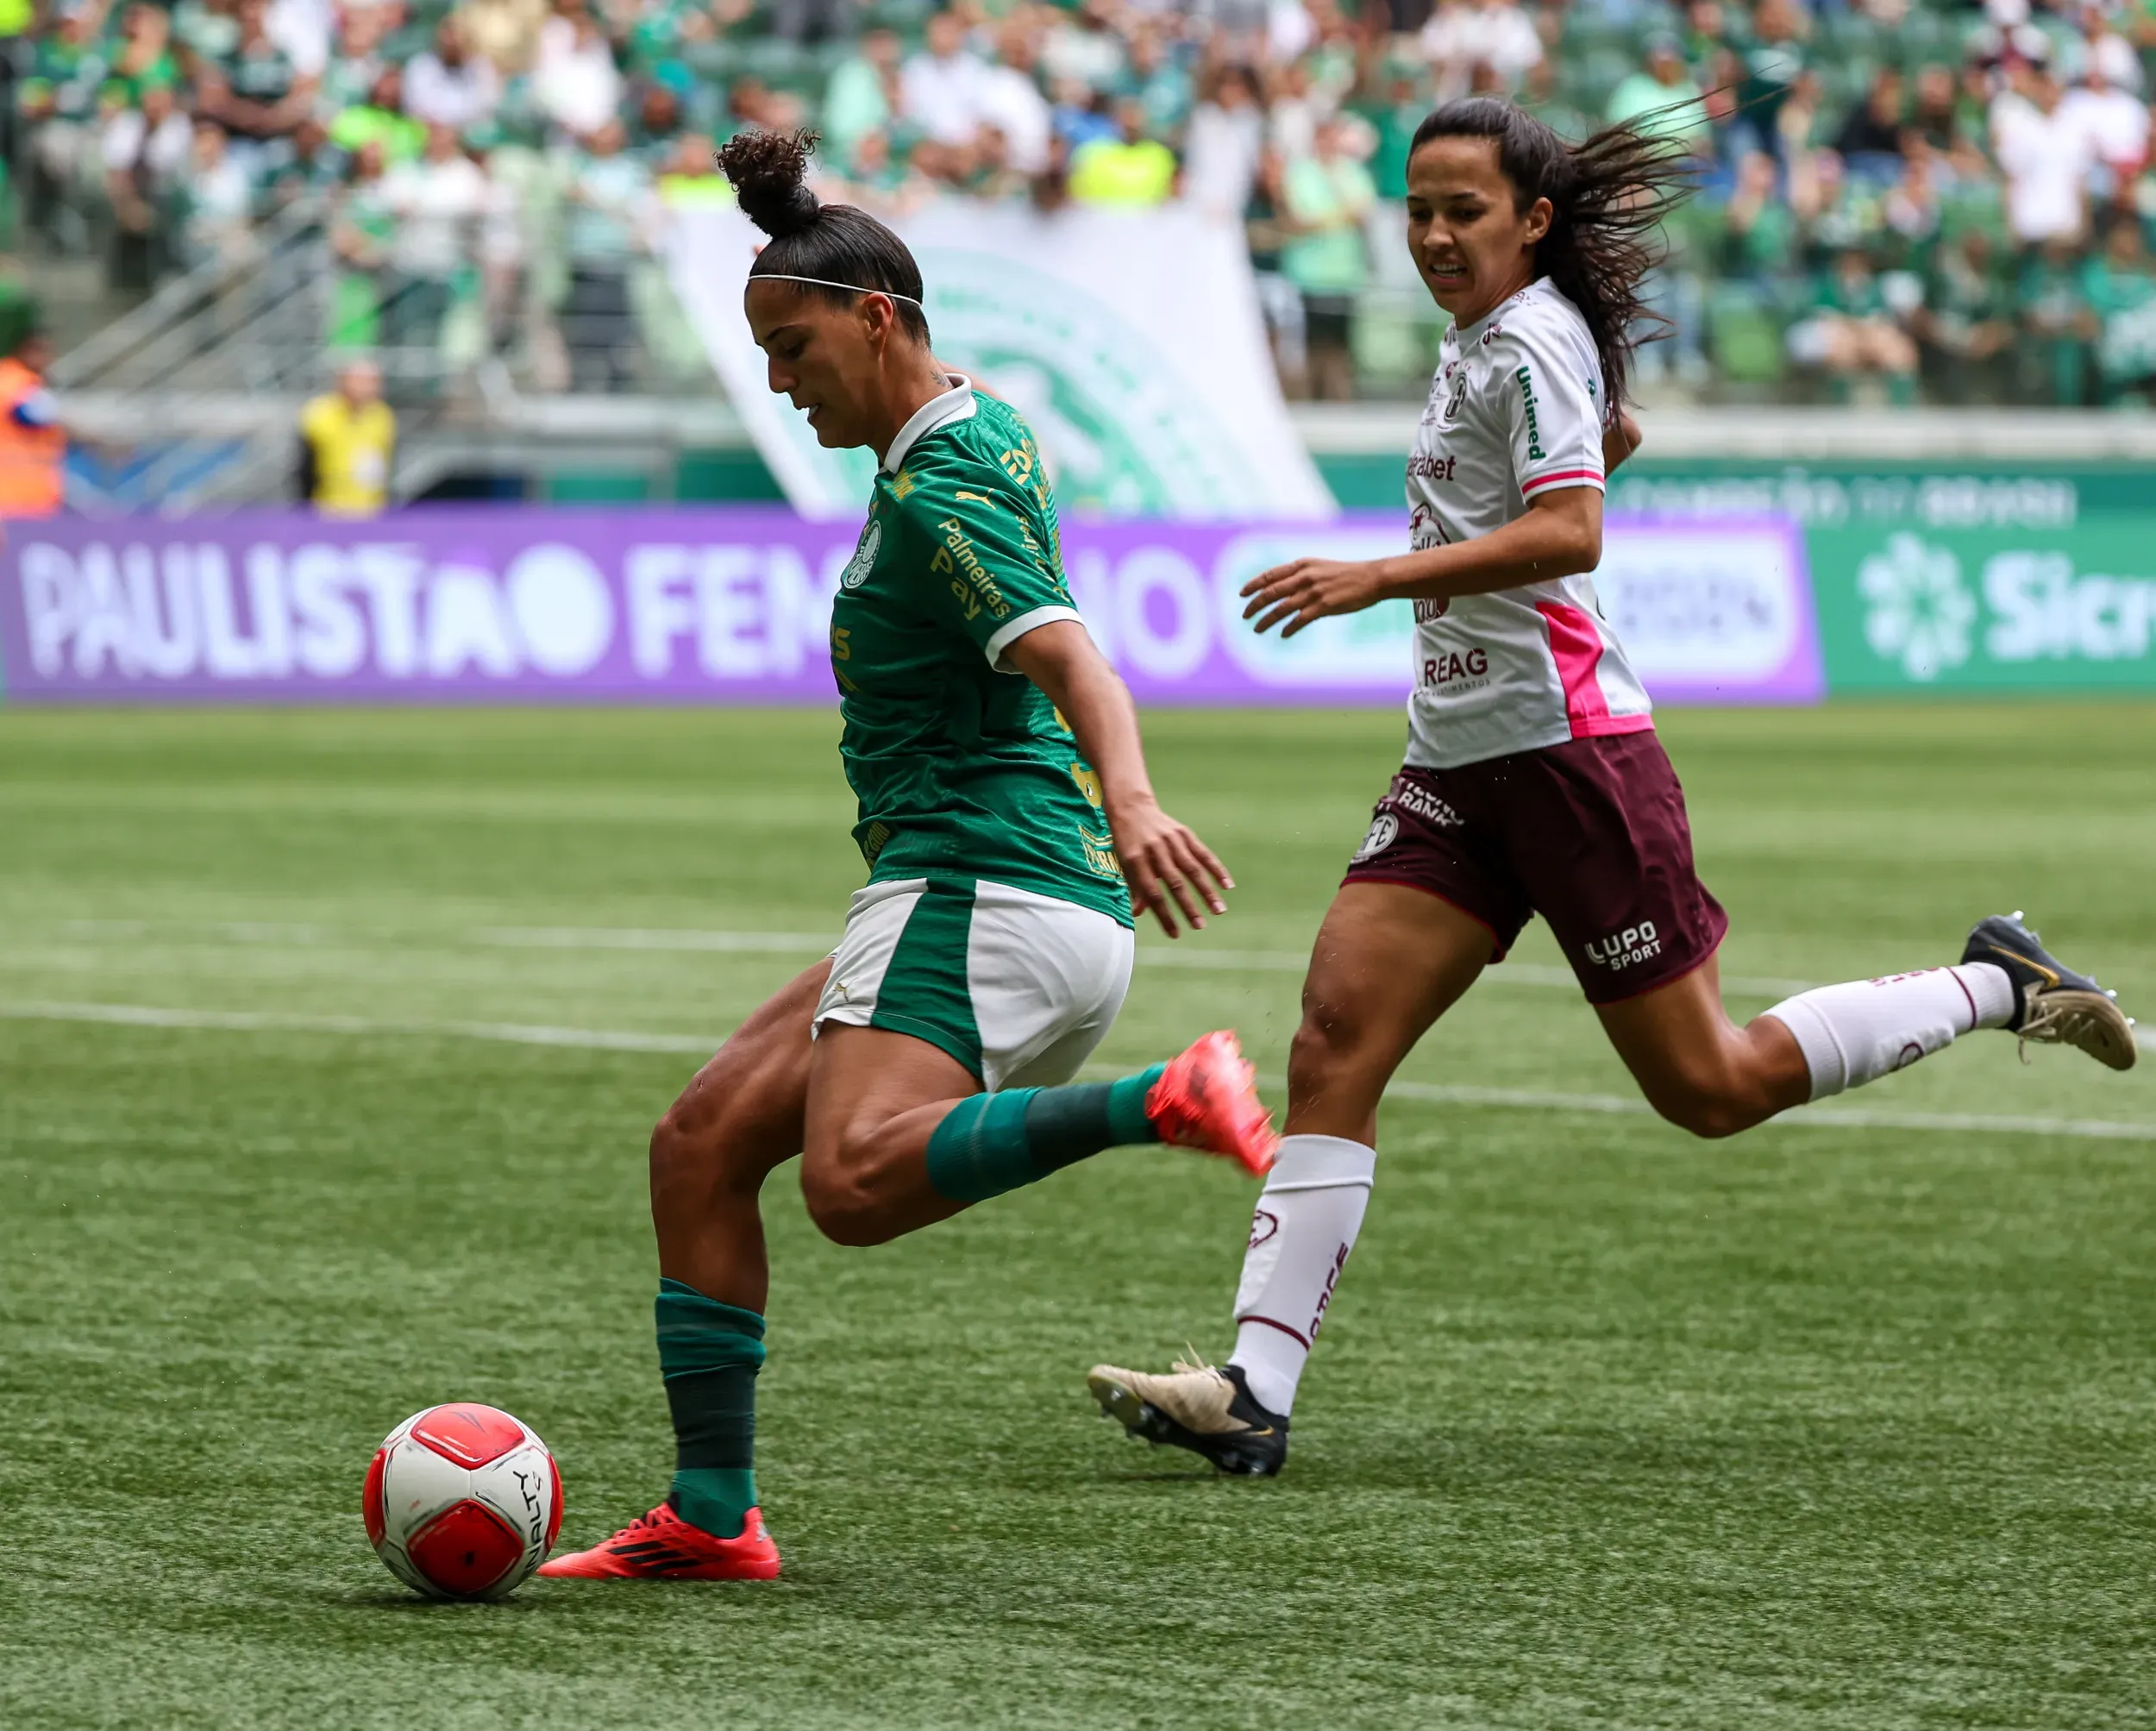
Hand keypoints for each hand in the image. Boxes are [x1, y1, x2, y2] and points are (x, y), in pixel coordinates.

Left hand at [1110, 796, 1232, 939]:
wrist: (1131, 807)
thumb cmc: (1126, 842)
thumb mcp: (1123, 864)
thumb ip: (1135, 887)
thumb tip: (1140, 913)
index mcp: (1136, 860)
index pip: (1152, 893)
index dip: (1164, 915)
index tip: (1175, 934)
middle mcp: (1155, 851)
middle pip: (1174, 883)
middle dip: (1188, 907)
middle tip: (1200, 926)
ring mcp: (1171, 841)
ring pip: (1192, 869)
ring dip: (1207, 891)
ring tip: (1219, 910)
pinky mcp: (1184, 833)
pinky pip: (1203, 853)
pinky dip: (1216, 869)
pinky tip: (1228, 885)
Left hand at [1241, 556, 1389, 637]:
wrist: (1371, 578)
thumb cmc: (1346, 574)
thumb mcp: (1320, 567)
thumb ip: (1300, 575)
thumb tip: (1282, 587)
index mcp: (1302, 565)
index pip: (1270, 575)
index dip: (1253, 585)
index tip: (1242, 594)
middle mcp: (1304, 577)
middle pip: (1270, 593)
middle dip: (1254, 605)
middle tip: (1244, 616)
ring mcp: (1313, 592)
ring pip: (1281, 609)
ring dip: (1266, 620)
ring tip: (1257, 629)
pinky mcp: (1323, 607)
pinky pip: (1299, 620)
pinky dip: (1288, 628)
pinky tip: (1283, 635)